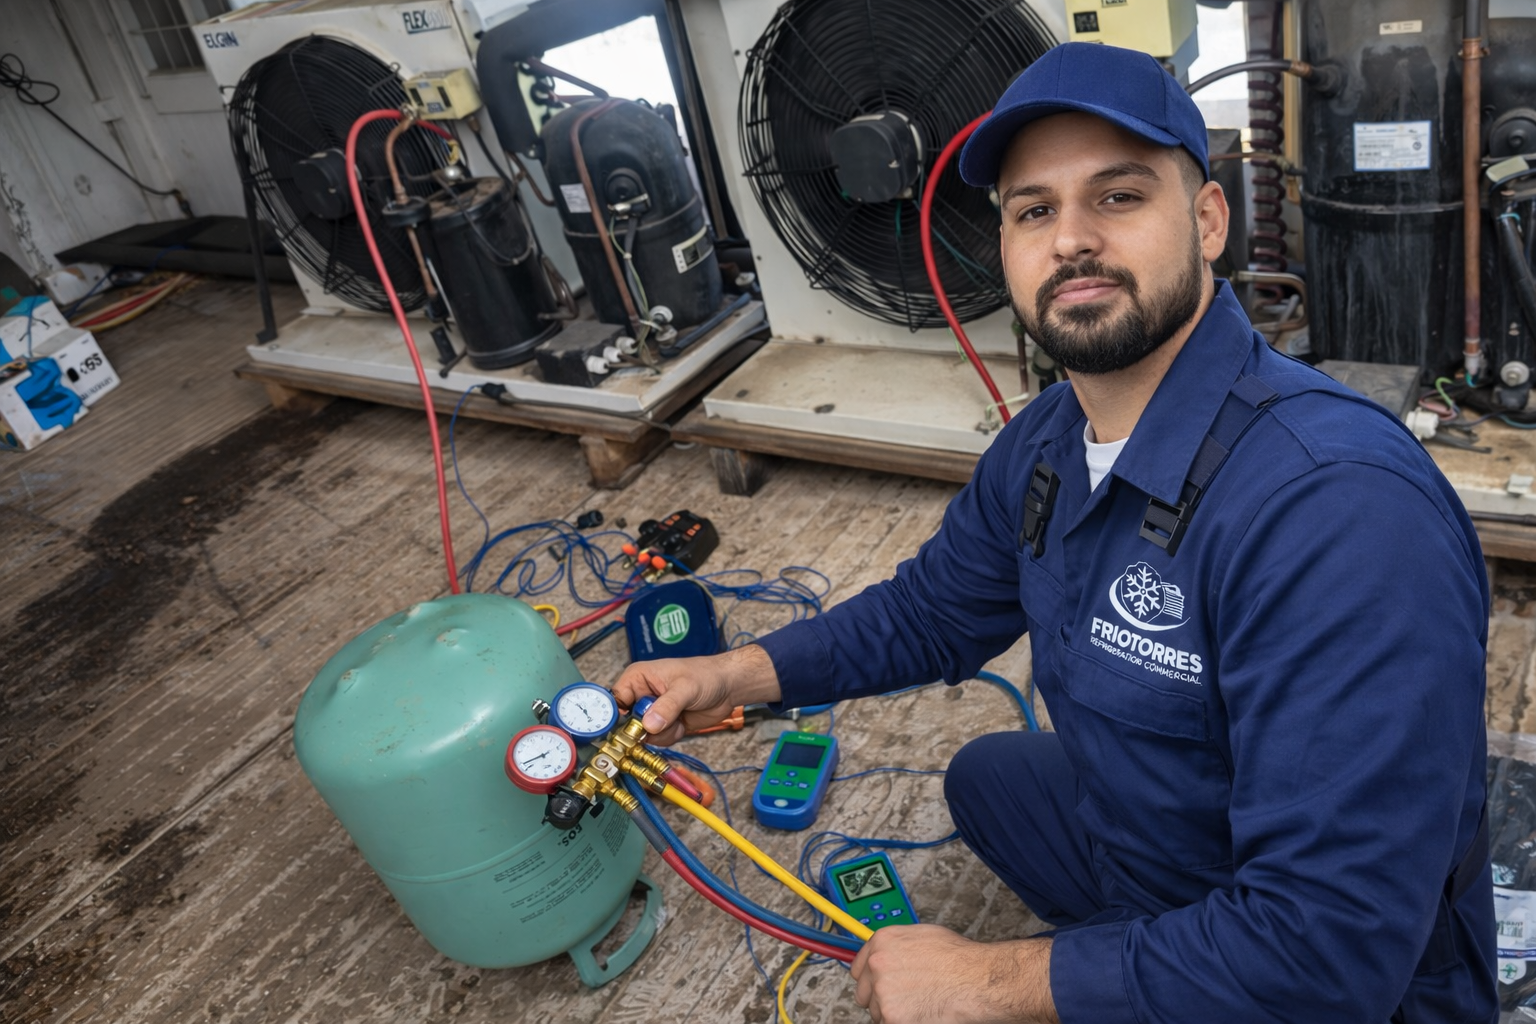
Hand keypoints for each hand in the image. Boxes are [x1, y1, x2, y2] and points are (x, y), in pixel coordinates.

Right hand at [610, 645, 780, 744]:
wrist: (728, 687)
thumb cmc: (706, 675)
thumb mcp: (685, 689)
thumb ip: (666, 706)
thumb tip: (648, 724)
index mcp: (637, 678)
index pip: (615, 701)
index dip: (617, 717)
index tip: (628, 728)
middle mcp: (641, 695)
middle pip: (626, 722)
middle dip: (644, 729)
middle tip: (660, 725)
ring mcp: (652, 712)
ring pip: (642, 735)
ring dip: (661, 733)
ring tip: (678, 718)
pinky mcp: (664, 725)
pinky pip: (657, 740)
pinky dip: (670, 736)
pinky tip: (682, 724)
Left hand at [850, 925, 1055, 1023]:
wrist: (974, 979)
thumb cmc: (957, 958)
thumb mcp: (922, 936)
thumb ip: (897, 946)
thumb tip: (890, 953)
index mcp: (882, 942)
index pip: (858, 967)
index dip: (870, 979)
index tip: (876, 985)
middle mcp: (877, 965)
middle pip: (864, 992)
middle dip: (879, 998)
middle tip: (902, 999)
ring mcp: (883, 992)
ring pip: (877, 1011)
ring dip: (892, 1012)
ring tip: (918, 1004)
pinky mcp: (891, 1017)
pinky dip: (902, 1022)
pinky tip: (921, 1014)